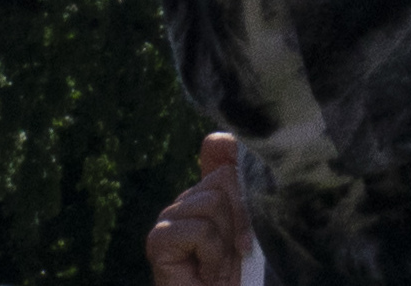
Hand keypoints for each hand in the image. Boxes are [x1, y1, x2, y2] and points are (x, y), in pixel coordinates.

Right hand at [148, 133, 247, 285]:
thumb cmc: (240, 273)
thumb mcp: (251, 222)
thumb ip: (240, 181)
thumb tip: (216, 137)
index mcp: (207, 193)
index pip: (223, 152)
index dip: (243, 169)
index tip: (252, 205)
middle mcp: (185, 201)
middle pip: (224, 178)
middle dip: (242, 218)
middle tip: (237, 250)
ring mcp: (168, 219)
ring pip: (213, 202)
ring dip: (227, 241)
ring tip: (219, 264)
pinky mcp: (158, 240)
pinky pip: (200, 229)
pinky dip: (213, 256)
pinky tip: (205, 274)